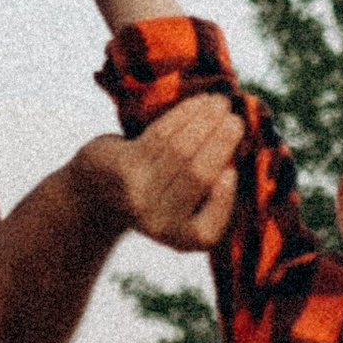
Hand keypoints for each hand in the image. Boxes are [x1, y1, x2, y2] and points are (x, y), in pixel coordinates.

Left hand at [71, 98, 243, 254]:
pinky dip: (183, 115)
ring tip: (220, 102)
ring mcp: (137, 195)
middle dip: (221, 142)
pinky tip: (199, 103)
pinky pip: (160, 135)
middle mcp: (158, 223)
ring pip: (179, 150)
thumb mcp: (188, 207)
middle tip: (236, 118)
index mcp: (185, 239)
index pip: (210, 225)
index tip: (231, 171)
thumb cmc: (159, 192)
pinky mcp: (121, 167)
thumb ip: (214, 192)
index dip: (223, 198)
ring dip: (204, 120)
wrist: (100, 191)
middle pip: (197, 175)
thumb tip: (242, 149)